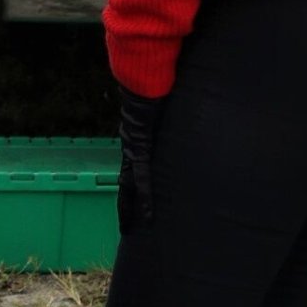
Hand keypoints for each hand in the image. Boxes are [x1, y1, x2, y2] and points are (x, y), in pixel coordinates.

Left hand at [116, 87, 164, 235]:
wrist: (143, 76)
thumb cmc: (154, 85)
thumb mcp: (162, 105)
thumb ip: (168, 113)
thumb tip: (181, 108)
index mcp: (136, 140)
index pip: (132, 168)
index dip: (130, 187)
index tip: (131, 202)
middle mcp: (131, 147)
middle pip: (125, 184)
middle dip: (124, 206)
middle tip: (126, 227)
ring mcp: (133, 150)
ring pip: (129, 187)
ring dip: (129, 209)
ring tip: (130, 230)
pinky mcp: (139, 150)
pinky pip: (142, 180)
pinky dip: (144, 198)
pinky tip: (147, 215)